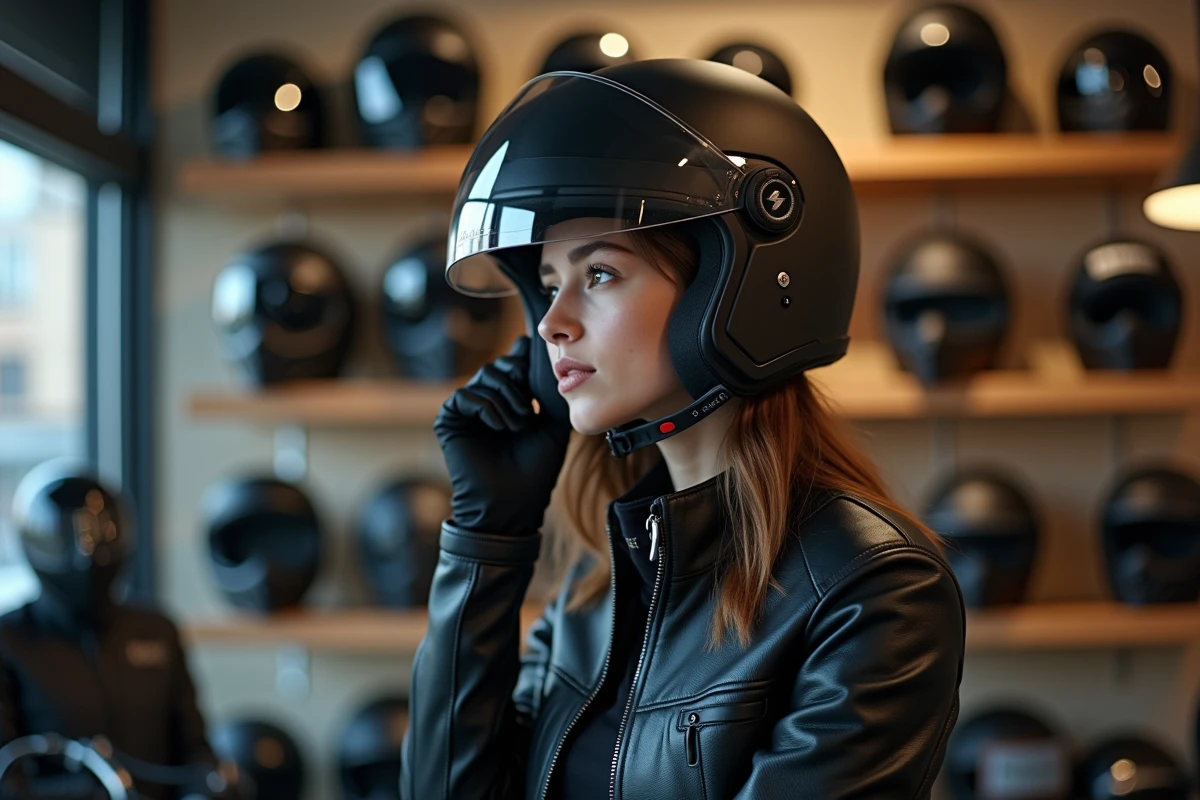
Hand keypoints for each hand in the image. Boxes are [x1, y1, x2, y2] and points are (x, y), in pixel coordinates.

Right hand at [434, 336, 571, 534]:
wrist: (513, 503)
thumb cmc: (536, 469)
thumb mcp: (552, 423)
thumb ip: (547, 389)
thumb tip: (533, 349)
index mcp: (510, 401)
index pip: (514, 362)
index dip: (525, 361)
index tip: (537, 371)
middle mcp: (488, 402)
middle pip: (501, 364)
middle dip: (519, 381)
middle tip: (530, 411)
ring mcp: (468, 410)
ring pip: (486, 375)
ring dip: (508, 398)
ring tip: (518, 425)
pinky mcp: (449, 420)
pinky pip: (465, 395)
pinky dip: (487, 407)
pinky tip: (499, 428)